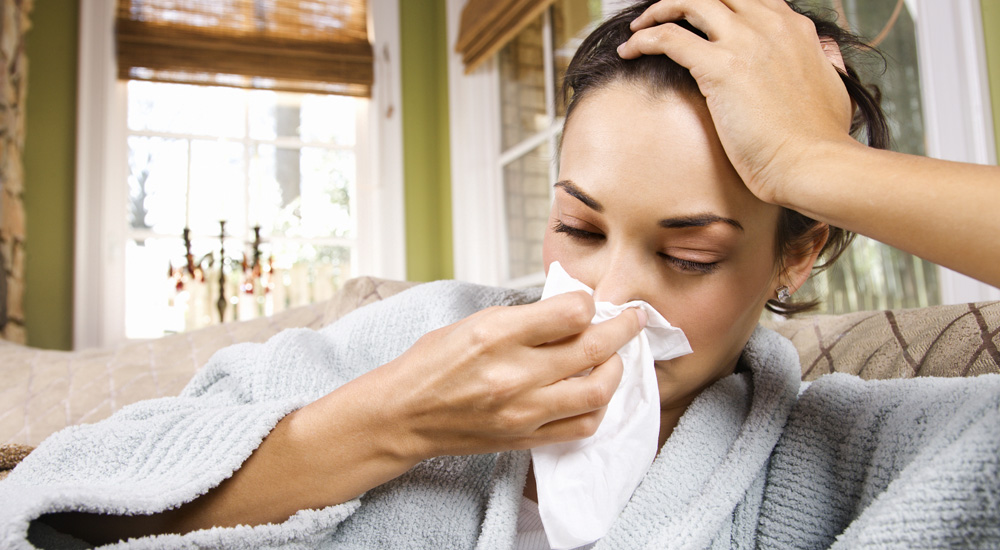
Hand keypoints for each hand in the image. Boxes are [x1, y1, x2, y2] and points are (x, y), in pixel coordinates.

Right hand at [357, 291, 645, 461]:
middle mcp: (514, 374)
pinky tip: (595, 392)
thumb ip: (525, 318)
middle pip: (594, 348)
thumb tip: (571, 311)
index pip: (572, 312)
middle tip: (632, 320)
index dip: (589, 303)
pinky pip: (582, 426)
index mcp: (497, 335)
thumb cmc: (432, 363)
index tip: (589, 303)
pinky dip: (599, 406)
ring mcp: (523, 410)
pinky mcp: (526, 437)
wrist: (404, 414)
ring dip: (616, 370)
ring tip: (614, 358)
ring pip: (598, 391)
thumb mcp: (474, 322)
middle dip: (623, 329)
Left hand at [617, 0, 854, 205]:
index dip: (719, 5)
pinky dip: (642, 39)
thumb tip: (824, 58)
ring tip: (638, 28)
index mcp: (794, 28)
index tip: (698, 19)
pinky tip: (628, 50)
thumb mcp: (832, 86)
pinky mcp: (721, 67)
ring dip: (658, 12)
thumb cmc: (820, 140)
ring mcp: (745, 42)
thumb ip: (822, 63)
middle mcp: (770, 25)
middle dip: (685, 1)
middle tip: (661, 17)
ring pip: (690, 2)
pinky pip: (668, 38)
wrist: (813, 163)